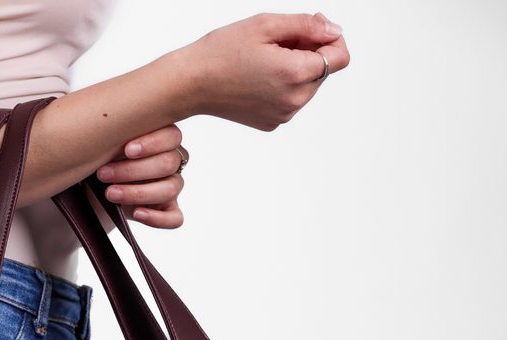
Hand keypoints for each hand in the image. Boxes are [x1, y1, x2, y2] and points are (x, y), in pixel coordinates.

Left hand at [95, 124, 187, 228]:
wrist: (95, 186)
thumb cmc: (104, 158)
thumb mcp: (108, 142)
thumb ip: (116, 133)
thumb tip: (105, 124)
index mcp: (163, 138)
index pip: (171, 136)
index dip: (151, 143)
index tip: (126, 150)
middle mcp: (172, 160)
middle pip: (167, 163)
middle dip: (133, 170)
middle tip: (104, 174)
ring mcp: (172, 186)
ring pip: (169, 188)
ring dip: (138, 192)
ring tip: (111, 193)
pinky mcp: (168, 210)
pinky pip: (175, 218)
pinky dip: (157, 218)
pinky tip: (137, 214)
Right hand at [183, 11, 349, 130]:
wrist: (192, 84)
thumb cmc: (222, 52)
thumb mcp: (267, 24)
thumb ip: (307, 26)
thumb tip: (334, 32)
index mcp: (295, 74)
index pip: (341, 57)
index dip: (331, 36)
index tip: (311, 26)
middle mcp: (294, 101)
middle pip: (324, 70)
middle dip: (310, 51)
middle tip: (279, 40)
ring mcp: (283, 115)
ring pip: (308, 85)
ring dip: (296, 67)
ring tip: (266, 59)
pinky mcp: (272, 123)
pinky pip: (291, 99)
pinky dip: (283, 84)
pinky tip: (259, 76)